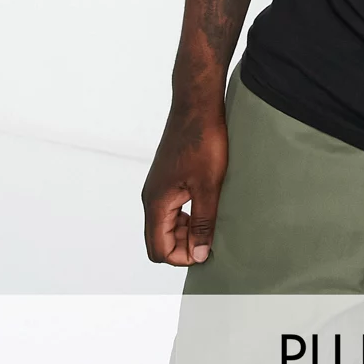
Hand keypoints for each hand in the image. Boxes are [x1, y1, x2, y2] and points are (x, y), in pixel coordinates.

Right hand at [141, 105, 227, 265]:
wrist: (196, 106)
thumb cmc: (202, 142)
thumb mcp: (208, 186)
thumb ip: (204, 223)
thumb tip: (200, 255)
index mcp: (157, 203)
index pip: (159, 250)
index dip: (182, 257)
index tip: (207, 250)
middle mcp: (151, 198)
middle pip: (160, 240)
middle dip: (183, 246)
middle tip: (212, 237)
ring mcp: (158, 187)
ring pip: (166, 224)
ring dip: (186, 230)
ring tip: (212, 221)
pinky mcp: (167, 178)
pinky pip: (171, 208)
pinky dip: (186, 215)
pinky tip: (206, 205)